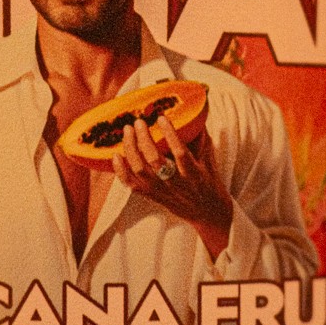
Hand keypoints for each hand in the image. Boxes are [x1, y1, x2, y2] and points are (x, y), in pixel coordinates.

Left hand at [112, 112, 232, 261]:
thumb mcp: (209, 159)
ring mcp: (162, 191)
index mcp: (194, 174)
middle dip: (144, 139)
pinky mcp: (152, 196)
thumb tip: (193, 112)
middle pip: (155, 161)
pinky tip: (116, 155)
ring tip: (127, 131)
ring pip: (140, 171)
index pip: (180, 153)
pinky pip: (131, 185)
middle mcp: (176, 184)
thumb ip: (200, 138)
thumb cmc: (209, 181)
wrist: (207, 212)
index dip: (170, 134)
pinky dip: (120, 170)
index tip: (161, 118)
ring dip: (131, 149)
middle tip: (138, 122)